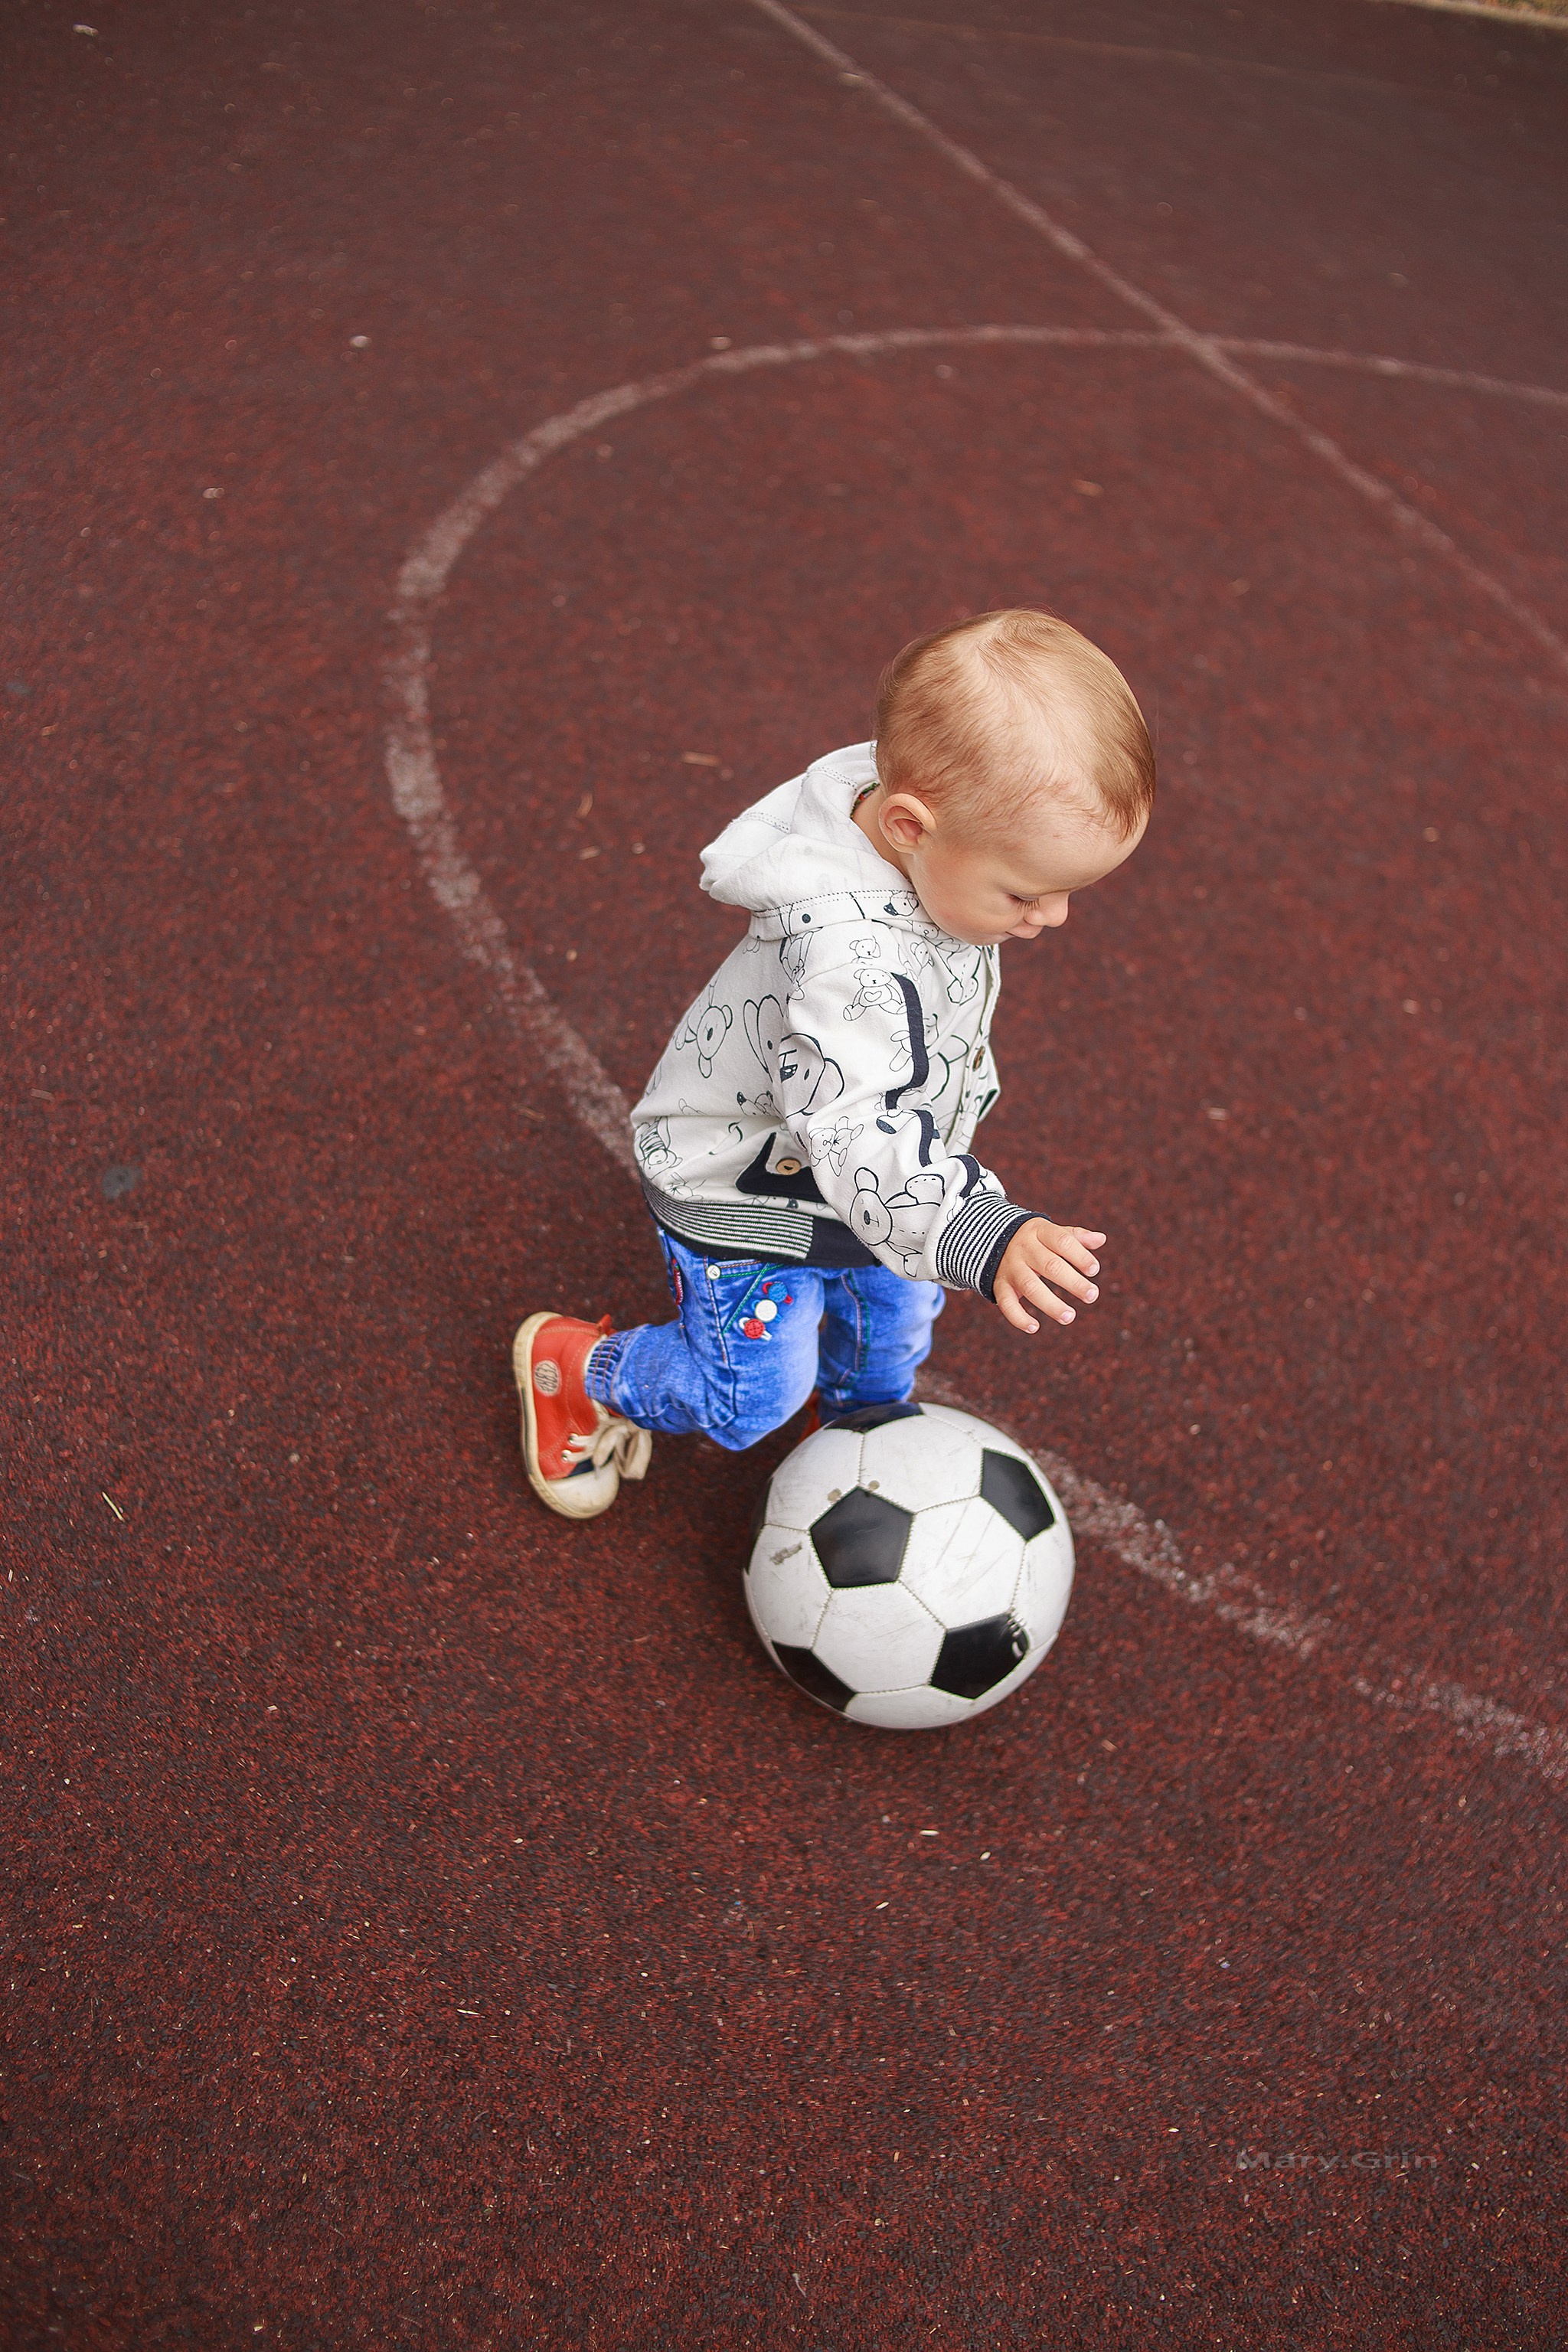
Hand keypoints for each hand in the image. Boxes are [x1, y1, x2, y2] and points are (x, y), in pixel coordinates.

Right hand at [993, 1218, 1104, 1334]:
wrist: (991, 1239)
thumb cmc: (1035, 1239)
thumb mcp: (1053, 1232)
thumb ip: (1076, 1237)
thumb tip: (1101, 1239)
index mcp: (1040, 1232)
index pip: (1062, 1241)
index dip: (1079, 1256)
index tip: (1094, 1270)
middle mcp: (1024, 1249)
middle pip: (1050, 1266)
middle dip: (1073, 1282)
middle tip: (1092, 1296)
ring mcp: (1011, 1268)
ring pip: (1030, 1287)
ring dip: (1051, 1304)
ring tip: (1069, 1317)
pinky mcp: (1000, 1285)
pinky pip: (1006, 1303)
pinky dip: (1018, 1317)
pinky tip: (1034, 1328)